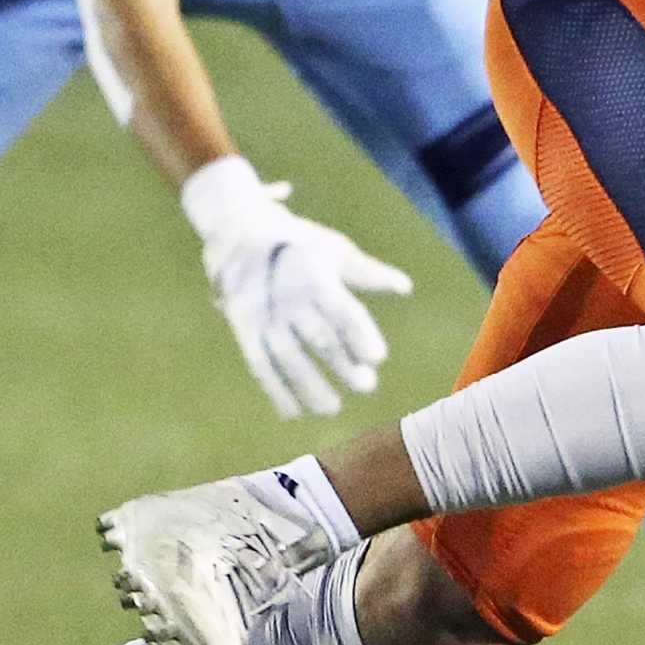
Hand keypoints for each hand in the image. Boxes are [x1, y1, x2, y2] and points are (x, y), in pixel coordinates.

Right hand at [181, 156, 410, 418]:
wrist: (239, 232)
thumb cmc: (300, 245)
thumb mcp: (333, 250)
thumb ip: (367, 273)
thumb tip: (405, 287)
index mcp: (314, 274)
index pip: (341, 309)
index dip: (360, 334)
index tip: (378, 357)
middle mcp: (288, 295)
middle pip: (318, 336)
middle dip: (342, 364)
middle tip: (367, 385)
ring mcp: (263, 313)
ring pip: (287, 356)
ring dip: (309, 385)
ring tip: (333, 408)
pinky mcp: (243, 327)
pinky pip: (259, 364)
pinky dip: (275, 390)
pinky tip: (294, 412)